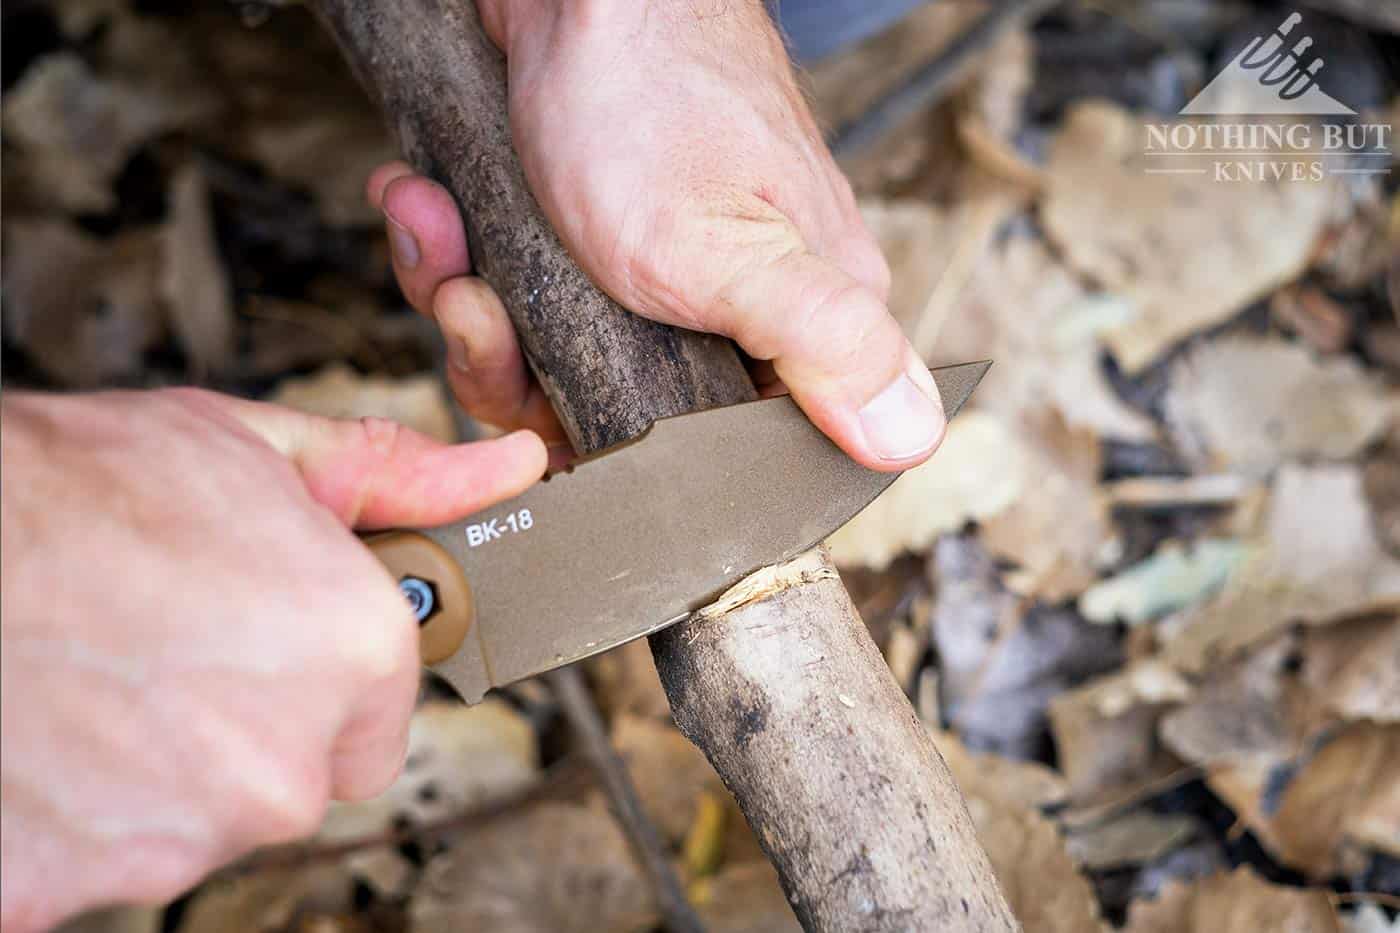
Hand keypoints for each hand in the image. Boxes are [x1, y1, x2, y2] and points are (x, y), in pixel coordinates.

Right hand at [0, 389, 543, 930]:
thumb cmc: (74, 490)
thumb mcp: (257, 447)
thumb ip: (399, 475)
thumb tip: (504, 470)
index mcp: (351, 657)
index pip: (385, 707)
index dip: (327, 666)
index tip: (270, 630)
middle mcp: (284, 765)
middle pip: (300, 773)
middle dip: (253, 720)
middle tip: (174, 644)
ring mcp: (177, 838)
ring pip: (206, 820)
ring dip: (166, 769)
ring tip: (105, 676)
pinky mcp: (68, 888)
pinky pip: (106, 858)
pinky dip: (84, 812)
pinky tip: (57, 732)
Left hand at [366, 0, 944, 470]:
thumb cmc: (650, 94)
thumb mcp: (729, 249)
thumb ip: (822, 346)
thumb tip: (914, 438)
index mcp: (799, 322)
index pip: (734, 461)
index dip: (635, 465)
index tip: (559, 422)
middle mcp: (734, 307)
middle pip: (620, 419)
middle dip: (525, 379)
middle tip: (481, 309)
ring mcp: (652, 276)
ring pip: (550, 363)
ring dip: (474, 313)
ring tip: (453, 252)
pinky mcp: (587, 244)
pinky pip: (512, 300)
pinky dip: (460, 262)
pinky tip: (435, 211)